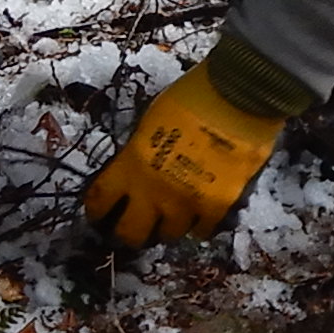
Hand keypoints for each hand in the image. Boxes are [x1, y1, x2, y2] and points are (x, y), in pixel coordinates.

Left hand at [83, 64, 289, 244]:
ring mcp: (184, 203)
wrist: (237, 98)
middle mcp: (152, 191)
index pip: (100, 200)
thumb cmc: (192, 97)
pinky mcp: (215, 207)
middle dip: (130, 233)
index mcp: (131, 164)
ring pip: (169, 235)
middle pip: (130, 234)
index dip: (97, 210)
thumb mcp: (152, 121)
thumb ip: (142, 150)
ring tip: (173, 218)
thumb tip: (141, 165)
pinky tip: (201, 217)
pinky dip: (200, 226)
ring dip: (169, 226)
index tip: (100, 214)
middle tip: (136, 226)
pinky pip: (202, 231)